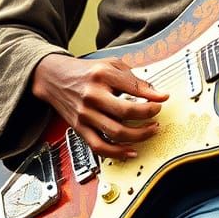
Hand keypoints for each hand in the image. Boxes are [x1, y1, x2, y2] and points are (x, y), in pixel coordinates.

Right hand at [31, 53, 168, 160]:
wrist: (54, 78)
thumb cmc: (86, 71)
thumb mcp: (110, 65)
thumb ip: (132, 78)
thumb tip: (154, 93)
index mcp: (102, 75)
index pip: (133, 87)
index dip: (152, 95)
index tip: (164, 98)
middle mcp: (92, 95)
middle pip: (125, 112)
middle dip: (147, 115)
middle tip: (157, 114)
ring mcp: (85, 114)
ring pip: (116, 132)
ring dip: (138, 135)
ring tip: (151, 130)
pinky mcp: (79, 128)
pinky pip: (99, 147)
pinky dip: (117, 153)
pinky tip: (131, 151)